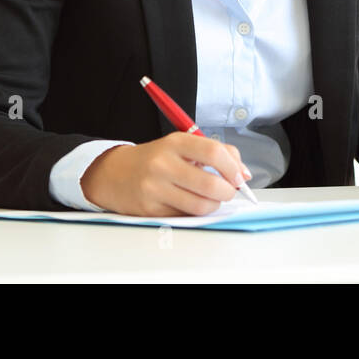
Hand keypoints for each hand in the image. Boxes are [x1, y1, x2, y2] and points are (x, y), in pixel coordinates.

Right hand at [80, 132, 252, 215]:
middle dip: (228, 192)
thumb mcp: (182, 145)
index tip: (239, 177)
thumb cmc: (155, 159)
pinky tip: (190, 203)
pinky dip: (195, 213)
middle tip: (228, 191)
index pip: (214, 152)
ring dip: (214, 205)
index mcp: (175, 142)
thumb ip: (216, 153)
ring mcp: (155, 188)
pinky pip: (185, 216)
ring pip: (200, 206)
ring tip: (210, 198)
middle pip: (210, 184)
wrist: (114, 173)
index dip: (233, 167)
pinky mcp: (150, 209)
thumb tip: (244, 174)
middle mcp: (164, 164)